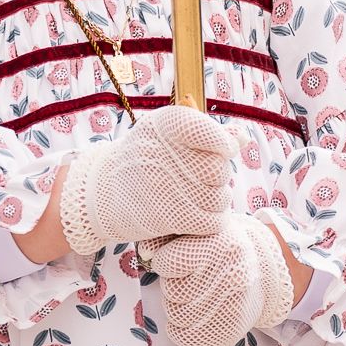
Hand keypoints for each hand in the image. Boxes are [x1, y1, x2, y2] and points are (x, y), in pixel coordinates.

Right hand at [54, 106, 237, 252]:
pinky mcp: (169, 217)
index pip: (213, 134)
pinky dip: (210, 220)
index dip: (222, 144)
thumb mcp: (169, 135)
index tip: (219, 149)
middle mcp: (163, 153)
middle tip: (198, 177)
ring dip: (214, 199)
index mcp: (166, 125)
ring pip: (220, 197)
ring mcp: (165, 187)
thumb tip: (241, 138)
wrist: (104, 193)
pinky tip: (195, 214)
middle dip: (216, 175)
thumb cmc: (146, 159)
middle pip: (219, 169)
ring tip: (192, 195)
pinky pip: (213, 221)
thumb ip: (208, 133)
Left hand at [145, 215, 295, 345]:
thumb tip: (146, 252)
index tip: (181, 260)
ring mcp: (234, 306)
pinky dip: (183, 329)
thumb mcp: (196, 233)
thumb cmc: (217, 252)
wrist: (257, 275)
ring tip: (197, 295)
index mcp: (222, 244)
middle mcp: (232, 276)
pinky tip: (197, 315)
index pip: (166, 262)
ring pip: (176, 315)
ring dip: (178, 306)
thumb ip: (166, 237)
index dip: (166, 262)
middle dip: (173, 285)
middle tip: (192, 279)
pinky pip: (185, 337)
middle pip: (171, 291)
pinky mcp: (231, 332)